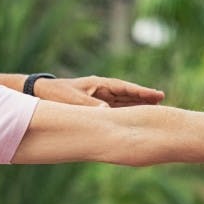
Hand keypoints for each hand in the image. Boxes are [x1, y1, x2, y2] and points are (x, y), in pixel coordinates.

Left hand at [41, 76, 164, 107]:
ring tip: (154, 109)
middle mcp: (101, 90)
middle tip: (162, 100)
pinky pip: (112, 110)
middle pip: (127, 94)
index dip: (141, 92)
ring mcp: (98, 98)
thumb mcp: (73, 100)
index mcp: (99, 85)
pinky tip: (133, 119)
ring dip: (136, 106)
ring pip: (122, 103)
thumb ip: (89, 106)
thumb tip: (107, 112)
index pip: (125, 88)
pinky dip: (123, 113)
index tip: (157, 95)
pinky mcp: (93, 107)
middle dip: (143, 97)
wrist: (40, 94)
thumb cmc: (55, 93)